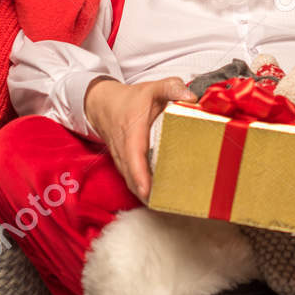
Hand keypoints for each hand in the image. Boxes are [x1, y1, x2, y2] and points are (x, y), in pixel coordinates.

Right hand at [83, 75, 196, 199]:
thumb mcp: (153, 88)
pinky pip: (131, 180)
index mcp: (132, 131)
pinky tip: (157, 199)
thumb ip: (172, 88)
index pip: (134, 155)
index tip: (147, 190)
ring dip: (145, 195)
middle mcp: (123, 149)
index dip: (139, 174)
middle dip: (147, 193)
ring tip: (166, 206)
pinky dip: (141, 191)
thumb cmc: (131, 99)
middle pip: (132, 176)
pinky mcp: (123, 165)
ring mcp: (121, 159)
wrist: (103, 105)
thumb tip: (192, 98)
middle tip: (168, 206)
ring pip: (131, 181)